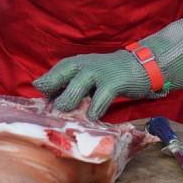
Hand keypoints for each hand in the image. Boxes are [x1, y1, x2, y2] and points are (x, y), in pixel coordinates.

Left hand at [33, 49, 151, 119]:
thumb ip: (68, 85)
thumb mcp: (85, 75)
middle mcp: (82, 65)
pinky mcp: (113, 83)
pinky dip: (94, 112)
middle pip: (58, 79)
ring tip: (68, 117)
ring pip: (75, 90)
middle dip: (52, 97)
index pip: (51, 75)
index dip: (45, 90)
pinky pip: (98, 100)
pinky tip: (92, 119)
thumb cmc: (108, 75)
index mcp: (74, 64)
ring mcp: (98, 73)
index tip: (43, 105)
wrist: (139, 65)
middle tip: (52, 113)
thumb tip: (49, 102)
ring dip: (69, 104)